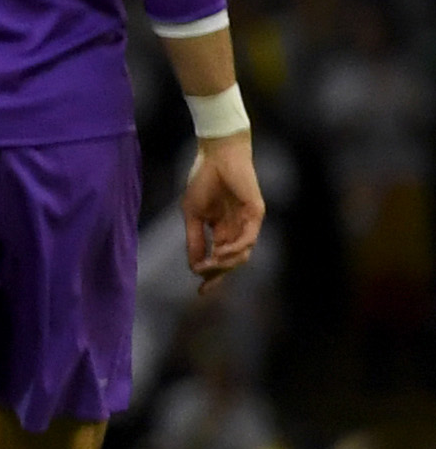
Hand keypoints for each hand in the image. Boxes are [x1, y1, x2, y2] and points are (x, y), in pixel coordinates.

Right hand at [183, 135, 263, 287]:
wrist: (216, 156)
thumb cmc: (203, 181)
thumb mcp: (192, 215)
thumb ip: (194, 239)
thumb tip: (193, 265)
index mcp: (221, 230)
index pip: (219, 260)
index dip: (211, 277)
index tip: (200, 292)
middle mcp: (237, 230)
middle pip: (231, 262)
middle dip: (217, 274)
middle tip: (204, 282)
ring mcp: (247, 223)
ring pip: (242, 254)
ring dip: (225, 263)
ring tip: (209, 265)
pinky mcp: (255, 213)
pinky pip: (249, 238)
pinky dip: (235, 248)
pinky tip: (221, 252)